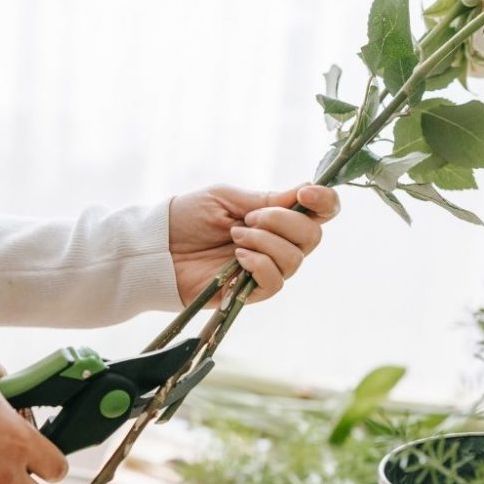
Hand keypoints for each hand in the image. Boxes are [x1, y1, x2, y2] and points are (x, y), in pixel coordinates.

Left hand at [169, 184, 339, 304]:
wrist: (158, 247)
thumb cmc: (188, 218)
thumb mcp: (226, 198)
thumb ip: (266, 199)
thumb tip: (303, 192)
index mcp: (276, 217)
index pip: (321, 212)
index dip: (324, 201)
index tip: (305, 193)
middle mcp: (278, 244)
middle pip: (313, 236)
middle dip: (284, 221)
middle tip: (249, 218)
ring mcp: (267, 268)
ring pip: (295, 259)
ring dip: (265, 242)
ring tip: (234, 236)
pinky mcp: (252, 292)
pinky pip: (275, 281)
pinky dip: (259, 264)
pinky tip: (237, 257)